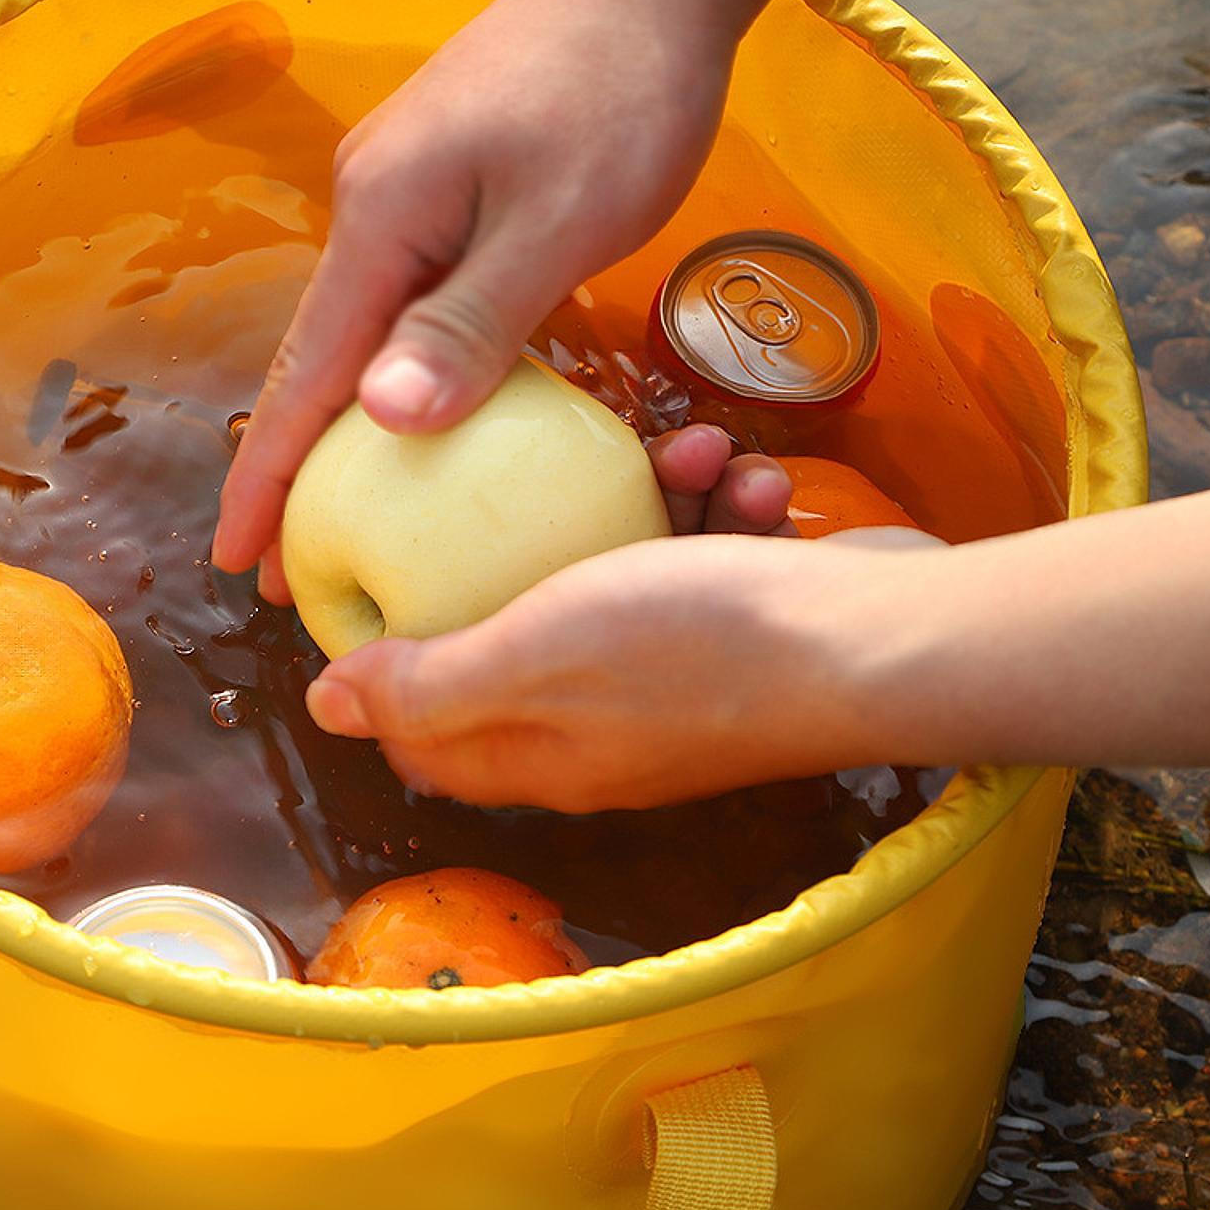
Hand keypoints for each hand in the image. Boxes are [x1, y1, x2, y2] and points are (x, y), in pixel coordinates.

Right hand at [212, 0, 742, 595]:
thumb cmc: (620, 90)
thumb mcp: (559, 221)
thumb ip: (471, 322)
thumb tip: (381, 420)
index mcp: (383, 221)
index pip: (308, 376)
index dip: (268, 475)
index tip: (234, 560)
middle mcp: (373, 208)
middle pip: (318, 360)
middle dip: (291, 467)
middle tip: (278, 565)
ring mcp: (407, 192)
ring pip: (361, 332)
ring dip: (342, 425)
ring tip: (335, 512)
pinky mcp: (448, 185)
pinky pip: (407, 302)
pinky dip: (398, 372)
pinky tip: (415, 411)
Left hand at [301, 425, 833, 812]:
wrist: (884, 644)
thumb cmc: (698, 648)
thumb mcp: (533, 654)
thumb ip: (428, 683)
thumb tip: (324, 706)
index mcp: (532, 754)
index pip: (421, 729)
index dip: (390, 657)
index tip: (385, 562)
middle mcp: (594, 734)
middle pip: (511, 642)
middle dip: (512, 556)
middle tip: (522, 482)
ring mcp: (668, 689)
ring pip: (610, 583)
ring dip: (634, 509)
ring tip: (681, 455)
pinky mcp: (734, 641)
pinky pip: (691, 568)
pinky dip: (707, 514)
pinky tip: (737, 473)